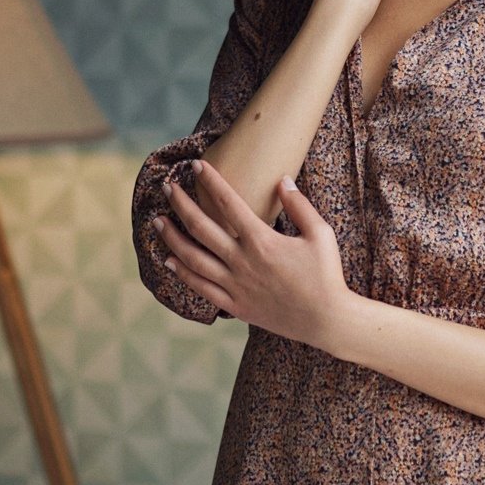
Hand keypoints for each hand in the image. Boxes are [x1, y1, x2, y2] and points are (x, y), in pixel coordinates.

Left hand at [155, 160, 353, 346]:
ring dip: (172, 237)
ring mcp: (235, 285)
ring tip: (157, 221)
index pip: (227, 203)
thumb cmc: (326, 275)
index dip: (210, 181)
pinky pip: (200, 288)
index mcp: (261, 241)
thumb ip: (300, 205)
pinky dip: (182, 273)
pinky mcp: (235, 304)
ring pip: (192, 258)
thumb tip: (282, 180)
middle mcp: (242, 261)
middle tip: (166, 188)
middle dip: (180, 204)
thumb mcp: (321, 234)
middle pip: (200, 227)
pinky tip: (169, 261)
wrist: (326, 320)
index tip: (197, 165)